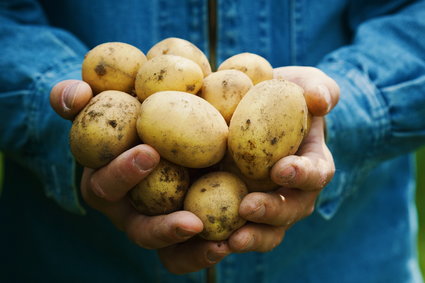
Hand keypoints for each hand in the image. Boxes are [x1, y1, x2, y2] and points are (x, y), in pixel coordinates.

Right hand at [50, 80, 230, 273]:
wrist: (162, 125)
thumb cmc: (128, 114)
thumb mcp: (102, 102)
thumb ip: (77, 98)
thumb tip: (77, 95)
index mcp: (107, 183)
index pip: (107, 185)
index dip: (123, 173)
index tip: (150, 152)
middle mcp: (132, 211)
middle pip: (141, 231)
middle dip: (163, 229)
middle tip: (192, 222)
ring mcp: (160, 222)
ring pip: (170, 252)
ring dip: (194, 253)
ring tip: (220, 246)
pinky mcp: (187, 225)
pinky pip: (195, 250)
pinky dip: (210, 249)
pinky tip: (234, 241)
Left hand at [227, 66, 338, 252]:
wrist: (253, 110)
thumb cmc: (282, 97)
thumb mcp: (303, 84)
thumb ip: (319, 88)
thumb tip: (320, 100)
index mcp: (311, 164)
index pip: (316, 173)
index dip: (303, 174)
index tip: (282, 168)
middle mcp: (293, 191)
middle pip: (290, 210)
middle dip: (272, 212)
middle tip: (248, 208)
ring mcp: (267, 204)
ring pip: (267, 231)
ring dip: (250, 238)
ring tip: (229, 241)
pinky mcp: (238, 209)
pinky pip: (235, 231)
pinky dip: (222, 239)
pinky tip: (203, 240)